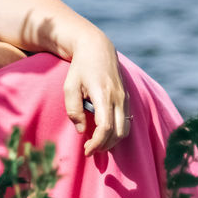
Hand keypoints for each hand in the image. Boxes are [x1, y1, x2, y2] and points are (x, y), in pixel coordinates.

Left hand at [61, 32, 129, 155]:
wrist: (97, 47)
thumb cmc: (80, 67)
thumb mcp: (69, 86)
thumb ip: (73, 110)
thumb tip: (82, 130)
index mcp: (103, 94)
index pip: (105, 127)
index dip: (97, 143)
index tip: (87, 150)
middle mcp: (118, 97)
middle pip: (118, 133)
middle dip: (105, 145)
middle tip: (90, 149)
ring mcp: (125, 97)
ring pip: (125, 129)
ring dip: (113, 140)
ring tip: (97, 142)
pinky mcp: (127, 97)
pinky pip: (127, 120)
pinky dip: (117, 131)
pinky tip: (104, 132)